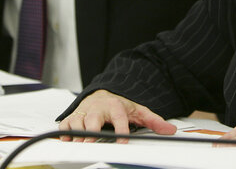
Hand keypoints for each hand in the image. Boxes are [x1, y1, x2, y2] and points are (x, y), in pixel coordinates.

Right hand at [58, 89, 176, 142]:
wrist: (102, 95)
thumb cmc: (119, 105)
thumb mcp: (138, 111)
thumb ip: (153, 121)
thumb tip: (170, 130)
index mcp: (115, 106)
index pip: (119, 117)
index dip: (121, 129)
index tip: (123, 140)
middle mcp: (98, 108)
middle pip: (93, 118)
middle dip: (92, 130)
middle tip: (93, 140)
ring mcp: (85, 112)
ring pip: (77, 121)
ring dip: (78, 132)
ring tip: (81, 142)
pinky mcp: (74, 116)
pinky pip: (66, 124)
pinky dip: (65, 132)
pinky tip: (68, 139)